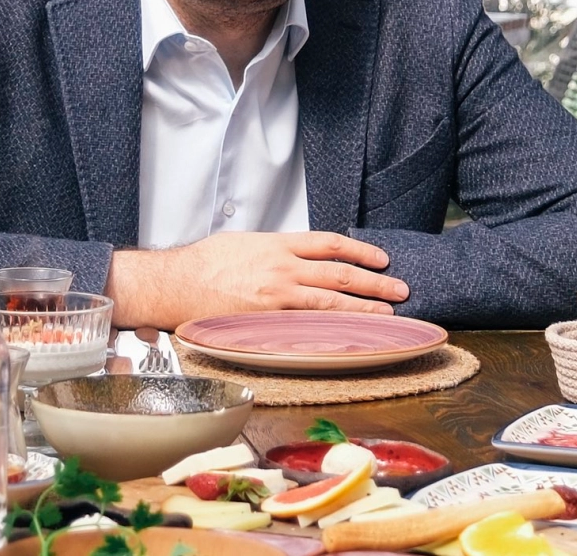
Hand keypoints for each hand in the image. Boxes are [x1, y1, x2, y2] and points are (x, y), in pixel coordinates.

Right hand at [106, 231, 410, 328]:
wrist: (176, 282)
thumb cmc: (205, 262)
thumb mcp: (246, 241)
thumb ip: (277, 248)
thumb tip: (299, 256)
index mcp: (277, 244)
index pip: (330, 244)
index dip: (360, 252)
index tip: (381, 259)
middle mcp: (282, 269)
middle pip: (339, 274)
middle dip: (374, 283)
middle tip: (400, 289)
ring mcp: (276, 297)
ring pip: (330, 303)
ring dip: (363, 309)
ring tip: (387, 313)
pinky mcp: (266, 322)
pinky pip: (308, 327)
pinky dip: (333, 331)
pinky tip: (350, 336)